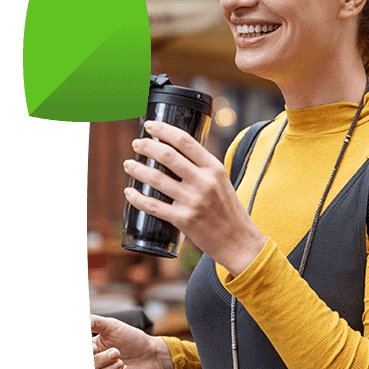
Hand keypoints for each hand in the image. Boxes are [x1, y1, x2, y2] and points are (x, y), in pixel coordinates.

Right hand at [92, 315, 174, 368]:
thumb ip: (92, 322)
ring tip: (122, 362)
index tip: (95, 347)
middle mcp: (91, 367)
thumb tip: (85, 319)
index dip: (89, 352)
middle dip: (99, 360)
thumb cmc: (132, 339)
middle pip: (86, 367)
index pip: (79, 357)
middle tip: (117, 352)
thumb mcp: (111, 326)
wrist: (153, 354)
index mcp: (89, 352)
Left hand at [123, 120, 266, 275]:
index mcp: (215, 169)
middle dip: (147, 146)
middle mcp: (204, 182)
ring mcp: (193, 201)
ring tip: (128, 164)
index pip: (186, 141)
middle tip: (137, 144)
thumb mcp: (223, 183)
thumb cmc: (230, 212)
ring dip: (137, 169)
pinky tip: (129, 192)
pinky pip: (153, 205)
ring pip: (156, 178)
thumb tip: (178, 156)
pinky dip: (137, 197)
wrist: (239, 242)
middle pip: (168, 156)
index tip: (150, 126)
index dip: (164, 130)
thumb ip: (204, 170)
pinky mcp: (183, 220)